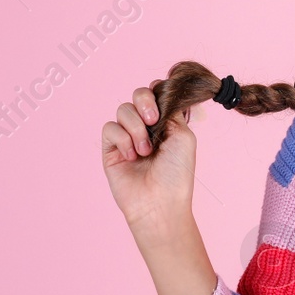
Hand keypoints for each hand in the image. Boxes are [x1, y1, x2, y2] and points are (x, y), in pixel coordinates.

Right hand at [101, 81, 198, 248]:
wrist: (159, 202)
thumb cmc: (176, 174)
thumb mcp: (184, 136)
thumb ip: (172, 111)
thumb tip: (160, 94)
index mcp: (165, 122)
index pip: (156, 93)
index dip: (157, 93)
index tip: (164, 107)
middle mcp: (146, 127)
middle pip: (138, 94)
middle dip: (145, 101)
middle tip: (153, 120)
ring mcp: (127, 137)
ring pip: (123, 109)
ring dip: (136, 127)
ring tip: (146, 150)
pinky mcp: (110, 149)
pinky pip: (110, 128)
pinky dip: (123, 139)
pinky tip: (133, 156)